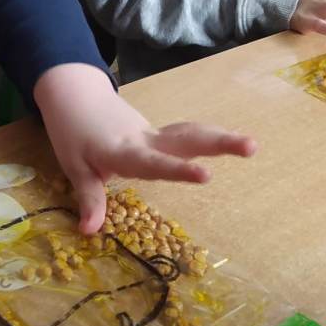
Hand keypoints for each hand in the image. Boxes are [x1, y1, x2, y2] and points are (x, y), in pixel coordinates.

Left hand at [34, 64, 255, 232]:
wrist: (74, 93)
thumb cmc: (72, 132)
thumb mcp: (75, 167)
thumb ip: (89, 198)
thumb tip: (91, 232)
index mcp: (124, 150)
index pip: (154, 163)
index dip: (178, 170)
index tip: (207, 176)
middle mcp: (145, 140)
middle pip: (185, 140)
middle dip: (218, 143)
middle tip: (252, 147)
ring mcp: (153, 133)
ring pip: (190, 134)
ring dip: (221, 138)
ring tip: (253, 146)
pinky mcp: (156, 133)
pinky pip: (184, 136)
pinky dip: (209, 138)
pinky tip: (234, 144)